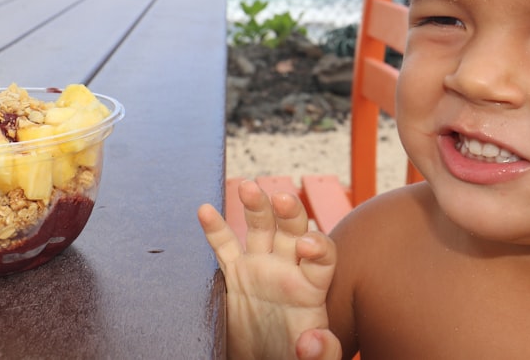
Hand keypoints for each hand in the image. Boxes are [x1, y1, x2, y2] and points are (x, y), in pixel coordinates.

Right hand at [198, 180, 341, 359]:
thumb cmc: (293, 358)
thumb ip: (321, 352)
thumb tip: (310, 341)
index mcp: (311, 287)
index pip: (323, 256)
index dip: (318, 246)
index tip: (307, 246)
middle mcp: (288, 268)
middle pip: (293, 229)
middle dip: (289, 211)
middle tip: (282, 199)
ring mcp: (260, 266)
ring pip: (260, 226)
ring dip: (256, 205)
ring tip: (248, 187)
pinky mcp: (234, 274)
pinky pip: (224, 246)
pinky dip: (215, 228)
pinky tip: (206, 210)